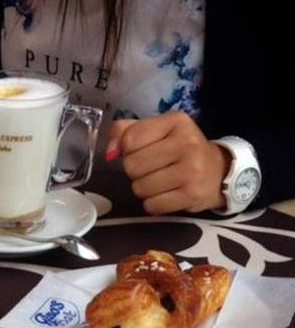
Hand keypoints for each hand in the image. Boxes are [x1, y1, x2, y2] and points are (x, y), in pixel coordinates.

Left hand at [105, 112, 230, 213]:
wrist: (217, 172)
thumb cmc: (180, 150)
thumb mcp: (158, 131)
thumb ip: (126, 132)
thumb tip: (109, 151)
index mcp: (175, 121)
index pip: (130, 139)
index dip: (128, 150)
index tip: (141, 151)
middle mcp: (186, 142)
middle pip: (132, 165)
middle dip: (135, 171)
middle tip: (152, 169)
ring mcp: (191, 169)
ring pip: (139, 188)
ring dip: (144, 189)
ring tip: (160, 182)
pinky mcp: (191, 194)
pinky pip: (151, 205)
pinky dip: (153, 204)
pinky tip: (167, 194)